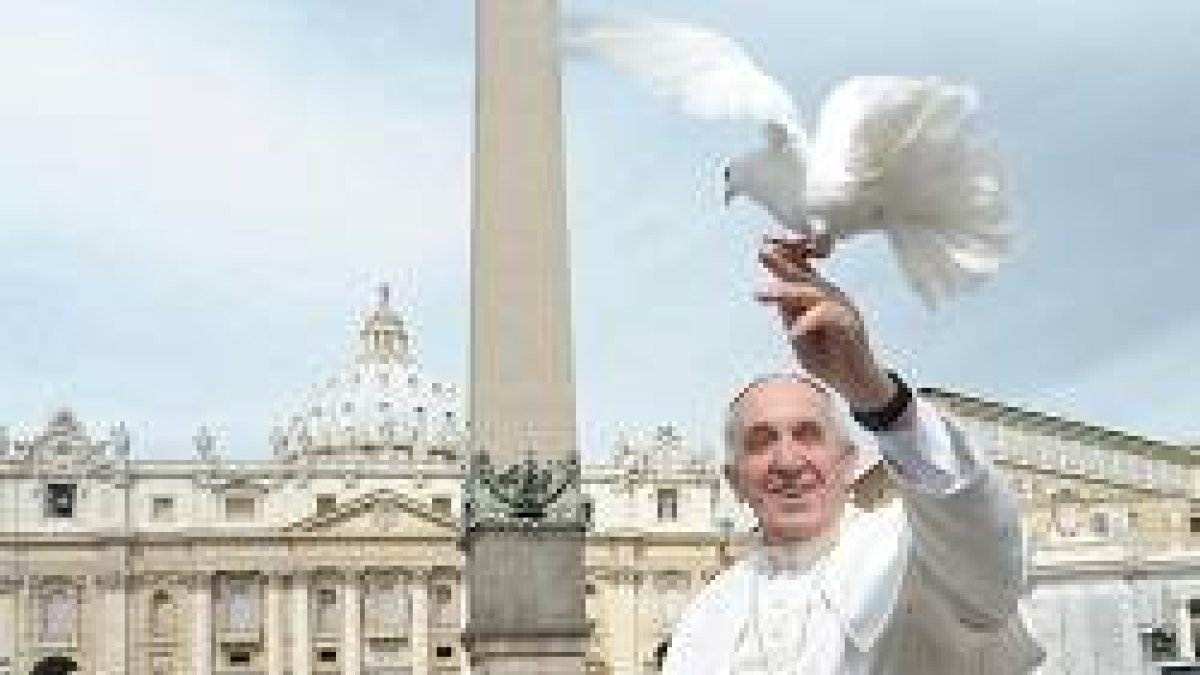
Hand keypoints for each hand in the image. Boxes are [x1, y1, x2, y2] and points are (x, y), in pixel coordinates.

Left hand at [755, 233, 895, 410]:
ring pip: (813, 291)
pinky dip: (808, 322)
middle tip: (762, 250)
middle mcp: (830, 294)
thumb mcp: (799, 331)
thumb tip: (772, 291)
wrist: (854, 382)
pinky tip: (794, 332)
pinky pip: (828, 316)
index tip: (763, 242)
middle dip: (781, 260)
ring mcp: (842, 307)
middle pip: (804, 272)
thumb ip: (788, 311)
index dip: (783, 252)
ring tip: (762, 294)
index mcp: (817, 292)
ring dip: (786, 291)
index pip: (800, 266)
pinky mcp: (850, 324)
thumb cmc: (826, 355)